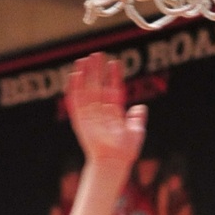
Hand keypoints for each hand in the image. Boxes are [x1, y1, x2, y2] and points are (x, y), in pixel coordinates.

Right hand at [65, 52, 146, 184]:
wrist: (113, 160)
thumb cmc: (125, 150)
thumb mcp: (137, 131)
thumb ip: (138, 118)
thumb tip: (140, 108)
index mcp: (114, 113)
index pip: (113, 90)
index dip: (114, 77)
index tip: (114, 63)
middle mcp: (100, 113)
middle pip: (97, 87)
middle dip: (97, 71)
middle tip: (96, 54)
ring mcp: (89, 116)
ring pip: (86, 91)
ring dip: (84, 75)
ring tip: (84, 59)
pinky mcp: (80, 120)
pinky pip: (75, 102)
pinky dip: (73, 89)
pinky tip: (74, 76)